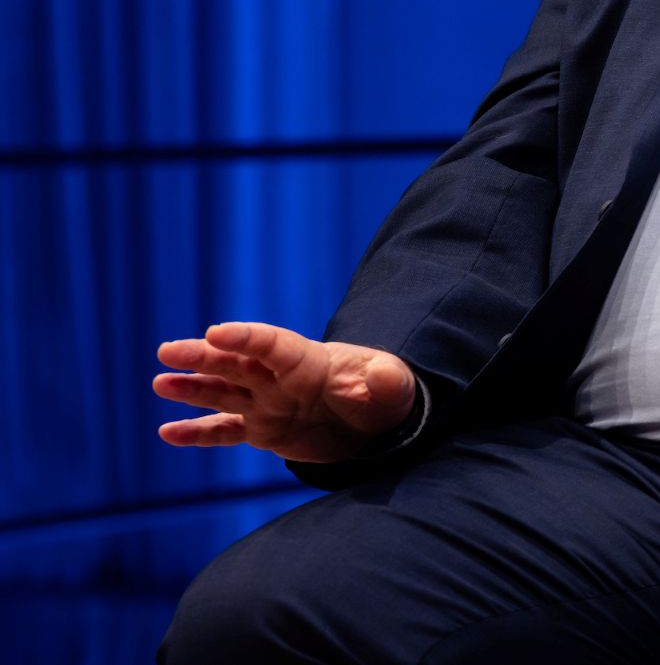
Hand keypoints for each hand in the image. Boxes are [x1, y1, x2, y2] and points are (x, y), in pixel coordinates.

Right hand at [153, 322, 416, 462]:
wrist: (378, 423)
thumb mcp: (394, 387)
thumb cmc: (386, 396)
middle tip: (168, 351)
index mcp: (310, 361)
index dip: (246, 337)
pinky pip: (225, 431)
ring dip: (192, 388)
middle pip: (237, 363)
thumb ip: (385, 380)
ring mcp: (268, 403)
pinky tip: (167, 433)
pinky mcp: (263, 430)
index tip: (216, 331)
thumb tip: (381, 373)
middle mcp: (280, 379)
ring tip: (160, 383)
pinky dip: (198, 432)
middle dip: (203, 356)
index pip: (273, 344)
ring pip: (223, 393)